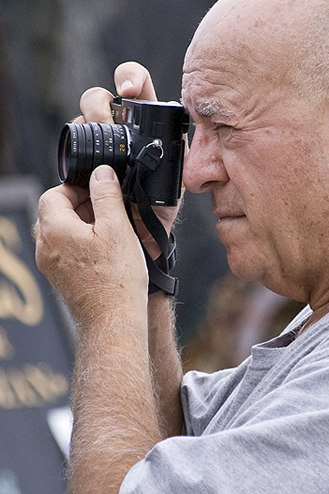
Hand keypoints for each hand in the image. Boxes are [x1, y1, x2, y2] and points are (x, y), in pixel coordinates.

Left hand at [35, 166, 147, 327]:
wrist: (113, 320)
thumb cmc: (115, 280)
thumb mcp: (117, 227)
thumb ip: (107, 195)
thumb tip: (102, 173)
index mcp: (54, 229)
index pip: (55, 193)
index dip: (79, 187)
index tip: (101, 191)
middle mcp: (45, 246)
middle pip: (57, 212)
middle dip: (83, 206)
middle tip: (110, 210)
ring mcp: (50, 265)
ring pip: (62, 232)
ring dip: (85, 226)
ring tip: (112, 233)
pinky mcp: (61, 279)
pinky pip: (67, 252)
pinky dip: (84, 245)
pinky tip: (108, 254)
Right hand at [77, 62, 182, 258]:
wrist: (143, 232)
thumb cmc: (163, 203)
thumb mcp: (178, 178)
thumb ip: (180, 157)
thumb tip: (181, 139)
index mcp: (146, 121)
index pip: (136, 83)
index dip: (130, 77)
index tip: (129, 90)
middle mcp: (119, 126)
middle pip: (99, 97)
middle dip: (99, 104)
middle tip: (104, 122)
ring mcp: (98, 143)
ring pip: (82, 119)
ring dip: (86, 125)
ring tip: (98, 146)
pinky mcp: (82, 161)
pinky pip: (73, 147)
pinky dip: (76, 150)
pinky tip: (86, 163)